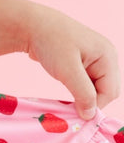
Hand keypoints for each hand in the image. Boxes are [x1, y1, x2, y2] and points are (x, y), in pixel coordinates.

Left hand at [23, 5, 120, 119]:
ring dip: (82, 98)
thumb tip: (90, 115)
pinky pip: (84, 84)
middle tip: (70, 111)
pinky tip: (65, 96)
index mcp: (108, 57)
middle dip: (90, 102)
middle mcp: (105, 58)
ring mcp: (94, 61)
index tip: (76, 116)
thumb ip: (82, 93)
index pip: (111, 91)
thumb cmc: (51, 43)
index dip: (95, 105)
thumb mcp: (67, 70)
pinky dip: (76, 92)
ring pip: (94, 89)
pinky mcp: (81, 64)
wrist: (31, 26)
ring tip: (66, 103)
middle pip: (106, 91)